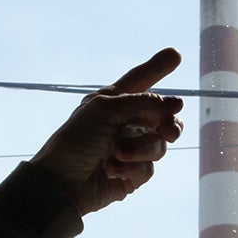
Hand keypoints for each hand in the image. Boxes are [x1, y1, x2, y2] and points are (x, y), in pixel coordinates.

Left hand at [30, 48, 184, 215]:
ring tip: (116, 153)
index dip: (158, 68)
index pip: (141, 80)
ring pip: (158, 145)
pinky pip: (148, 168)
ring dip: (139, 149)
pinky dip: (131, 168)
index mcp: (115, 102)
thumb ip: (143, 103)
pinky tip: (111, 170)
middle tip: (169, 131)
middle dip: (169, 123)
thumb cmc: (75, 140)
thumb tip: (176, 104)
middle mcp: (126, 123)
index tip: (175, 55)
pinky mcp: (133, 174)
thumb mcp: (105, 110)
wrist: (61, 182)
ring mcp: (132, 149)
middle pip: (164, 117)